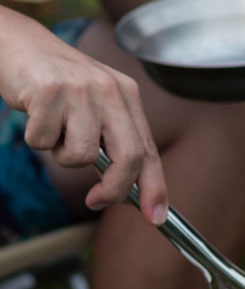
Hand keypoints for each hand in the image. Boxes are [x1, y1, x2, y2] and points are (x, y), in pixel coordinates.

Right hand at [0, 9, 167, 224]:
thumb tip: (130, 191)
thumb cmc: (59, 85)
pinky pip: (44, 141)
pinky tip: (36, 114)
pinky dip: (37, 138)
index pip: (149, 151)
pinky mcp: (48, 91)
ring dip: (63, 155)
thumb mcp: (98, 107)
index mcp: (128, 96)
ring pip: (82, 155)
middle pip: (128, 158)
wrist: (18, 44)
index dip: (155, 188)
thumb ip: (115, 142)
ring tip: (55, 131)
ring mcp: (80, 89)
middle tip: (97, 200)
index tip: (155, 217)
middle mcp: (110, 91)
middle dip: (115, 190)